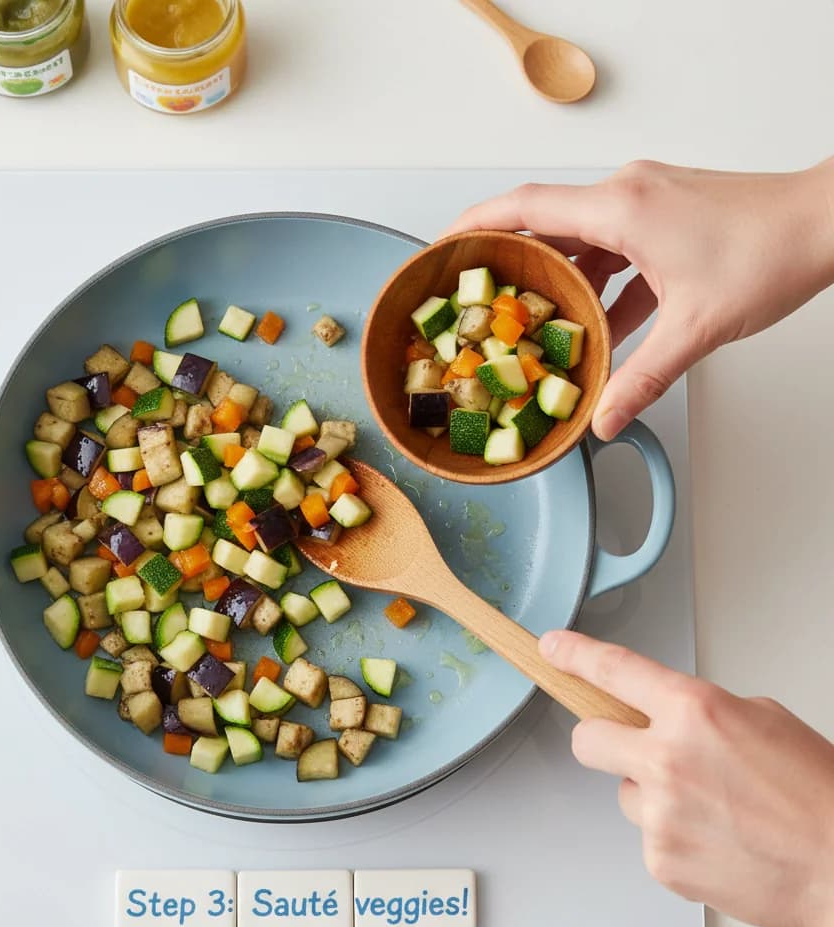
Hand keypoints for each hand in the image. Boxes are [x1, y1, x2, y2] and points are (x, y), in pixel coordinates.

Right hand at [446, 159, 833, 439]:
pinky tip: (603, 321)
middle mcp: (628, 195)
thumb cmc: (772, 252)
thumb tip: (605, 419)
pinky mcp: (667, 213)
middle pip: (547, 223)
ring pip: (582, 239)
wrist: (829, 221)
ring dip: (562, 278)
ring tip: (541, 321)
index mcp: (622, 208)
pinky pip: (616, 247)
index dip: (475, 224)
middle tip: (485, 299)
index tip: (443, 245)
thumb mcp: (695, 327)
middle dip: (514, 262)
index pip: (525, 206)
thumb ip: (643, 378)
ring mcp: (649, 201)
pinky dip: (602, 282)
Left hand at [540, 629, 833, 926]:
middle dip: (602, 740)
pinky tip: (716, 840)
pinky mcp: (659, 858)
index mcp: (693, 710)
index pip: (613, 670)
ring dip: (652, 796)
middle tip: (634, 750)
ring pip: (624, 793)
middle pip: (586, 739)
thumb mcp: (760, 719)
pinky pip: (648, 836)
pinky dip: (674, 838)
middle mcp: (666, 757)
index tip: (552, 649)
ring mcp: (658, 812)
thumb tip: (666, 718)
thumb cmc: (816, 794)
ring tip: (711, 809)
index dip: (574, 655)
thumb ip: (699, 712)